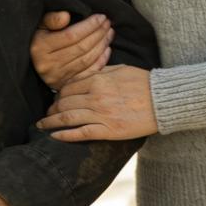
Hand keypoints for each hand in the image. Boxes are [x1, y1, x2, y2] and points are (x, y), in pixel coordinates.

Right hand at [30, 10, 111, 92]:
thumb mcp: (40, 25)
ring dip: (102, 44)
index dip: (89, 26)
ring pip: (86, 60)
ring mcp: (57, 77)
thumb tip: (66, 16)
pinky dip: (101, 60)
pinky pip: (89, 72)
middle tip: (108, 23)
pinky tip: (106, 49)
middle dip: (98, 33)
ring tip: (109, 32)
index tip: (100, 17)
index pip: (71, 35)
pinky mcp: (66, 85)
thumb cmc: (39, 38)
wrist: (32, 61)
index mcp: (40, 48)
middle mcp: (48, 65)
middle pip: (81, 48)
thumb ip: (51, 18)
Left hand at [36, 65, 157, 141]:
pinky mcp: (108, 130)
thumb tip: (84, 75)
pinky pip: (80, 133)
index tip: (54, 99)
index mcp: (98, 80)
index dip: (58, 94)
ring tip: (43, 124)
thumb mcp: (121, 69)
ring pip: (67, 117)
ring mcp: (101, 114)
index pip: (68, 87)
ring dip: (51, 122)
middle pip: (64, 102)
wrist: (163, 101)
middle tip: (46, 114)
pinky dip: (64, 135)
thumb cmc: (144, 83)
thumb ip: (100, 72)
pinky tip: (54, 136)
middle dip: (52, 108)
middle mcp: (96, 97)